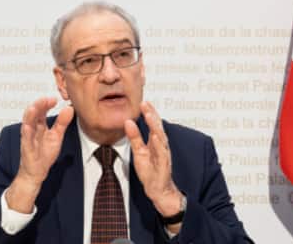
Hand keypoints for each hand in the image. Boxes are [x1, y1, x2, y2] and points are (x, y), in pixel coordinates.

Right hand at [5, 97, 73, 212]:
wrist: (37, 172)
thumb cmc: (44, 154)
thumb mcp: (56, 136)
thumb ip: (62, 122)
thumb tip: (69, 108)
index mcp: (39, 126)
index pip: (41, 110)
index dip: (46, 103)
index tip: (54, 99)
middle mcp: (32, 130)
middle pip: (33, 114)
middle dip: (39, 105)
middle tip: (47, 100)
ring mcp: (28, 139)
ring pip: (26, 124)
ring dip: (29, 116)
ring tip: (33, 107)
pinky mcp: (26, 149)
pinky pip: (25, 140)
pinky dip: (26, 133)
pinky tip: (28, 127)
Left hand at [125, 101, 182, 219]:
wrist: (158, 190)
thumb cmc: (150, 171)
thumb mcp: (139, 151)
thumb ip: (134, 137)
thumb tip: (128, 122)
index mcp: (155, 142)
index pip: (153, 124)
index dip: (149, 112)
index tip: (144, 102)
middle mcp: (161, 146)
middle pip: (157, 127)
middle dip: (152, 115)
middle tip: (146, 103)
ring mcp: (163, 154)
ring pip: (161, 137)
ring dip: (155, 126)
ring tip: (149, 115)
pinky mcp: (164, 165)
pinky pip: (162, 153)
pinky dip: (159, 144)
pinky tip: (155, 136)